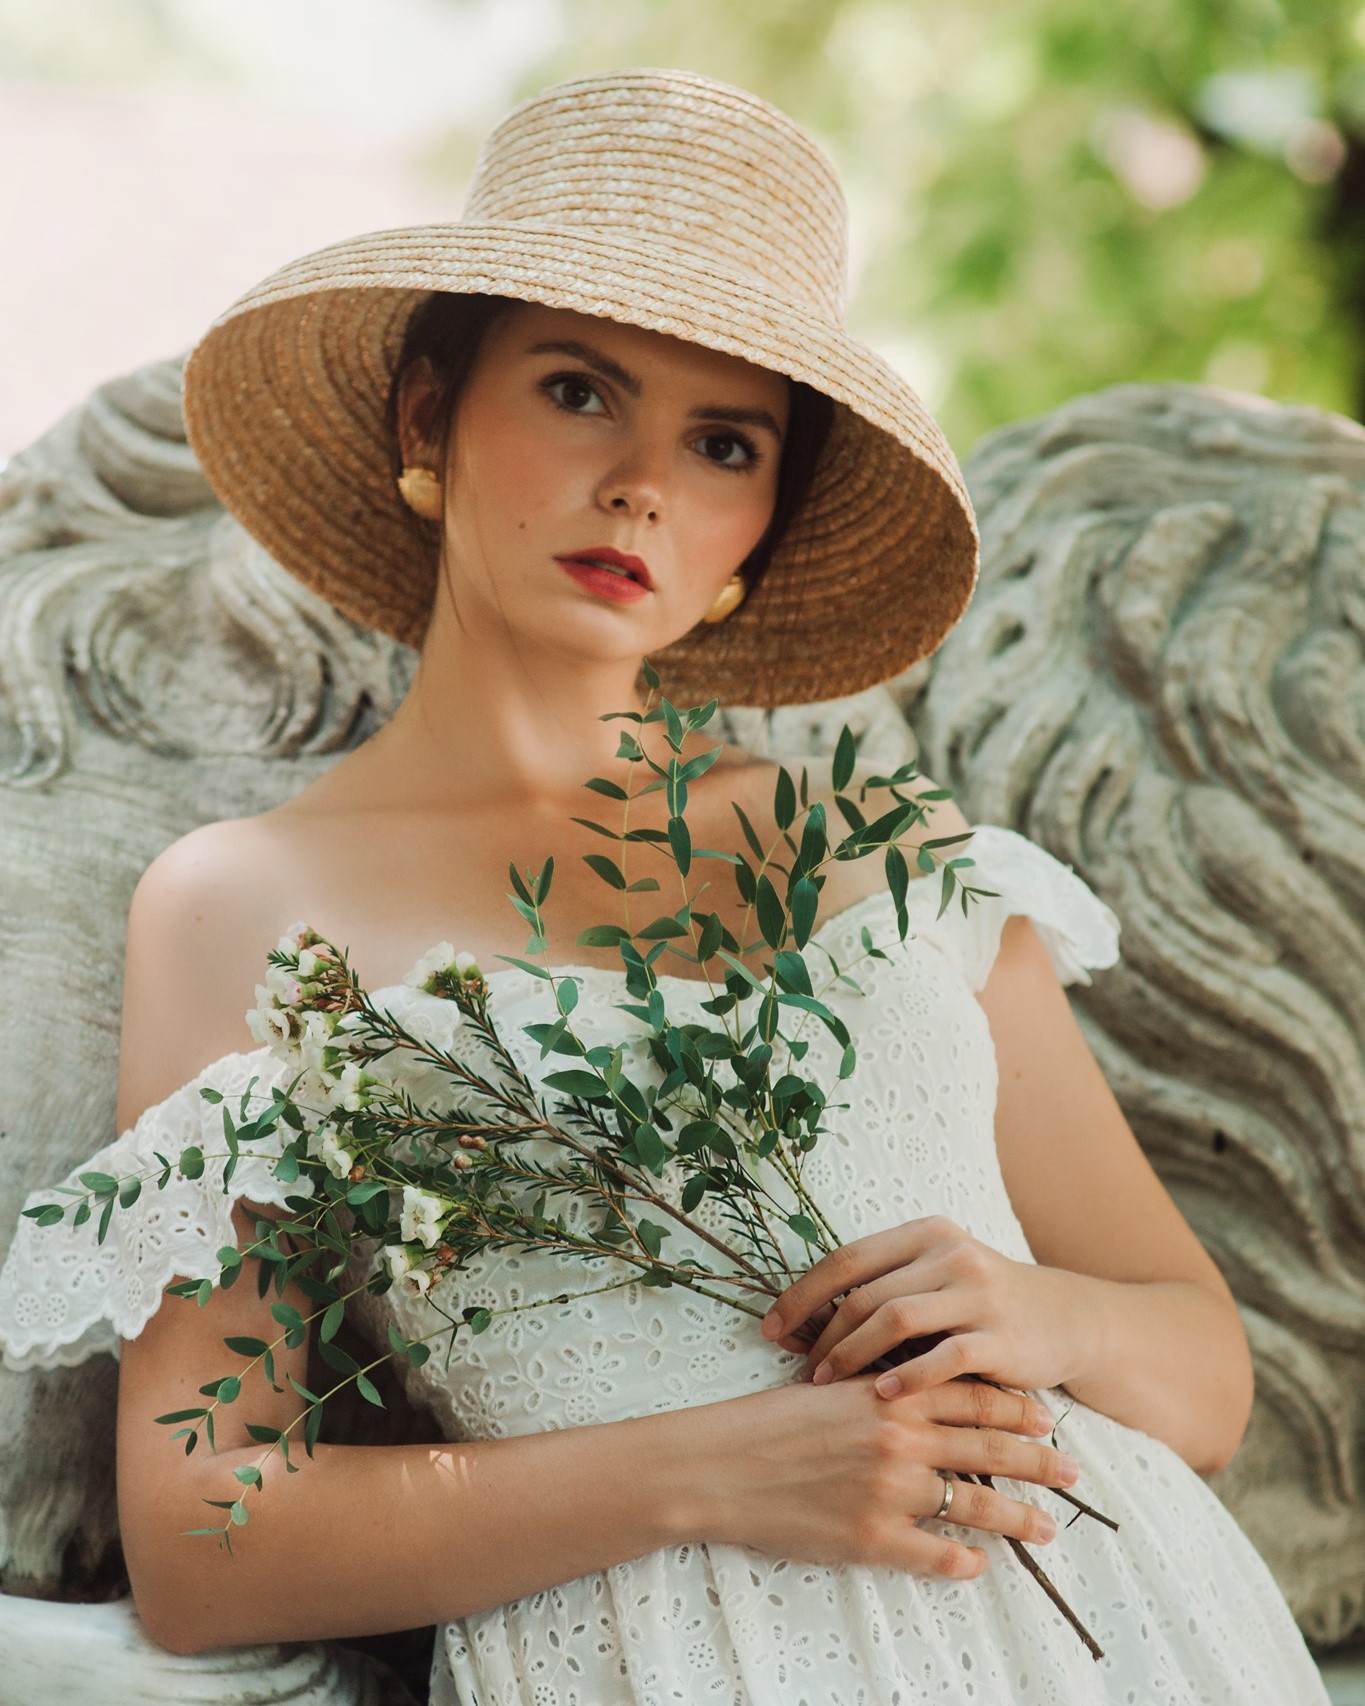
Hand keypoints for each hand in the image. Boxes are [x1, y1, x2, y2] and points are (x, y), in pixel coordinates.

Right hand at [699, 1374, 1078, 1576]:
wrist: (720, 1463)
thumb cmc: (770, 1420)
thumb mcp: (830, 1385)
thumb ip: (880, 1386)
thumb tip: (922, 1387)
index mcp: (890, 1394)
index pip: (971, 1396)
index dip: (1014, 1408)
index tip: (1046, 1417)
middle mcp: (899, 1438)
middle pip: (988, 1449)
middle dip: (1037, 1460)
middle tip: (1072, 1470)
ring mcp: (889, 1490)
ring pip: (975, 1506)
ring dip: (1018, 1518)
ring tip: (1048, 1528)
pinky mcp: (871, 1537)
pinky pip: (935, 1556)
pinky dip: (963, 1563)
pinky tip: (978, 1566)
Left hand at [759, 1216, 1079, 1398]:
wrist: (1066, 1320)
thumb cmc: (980, 1306)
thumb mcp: (935, 1280)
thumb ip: (880, 1291)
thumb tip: (801, 1325)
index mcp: (924, 1234)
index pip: (846, 1258)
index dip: (802, 1294)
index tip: (769, 1328)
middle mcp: (949, 1255)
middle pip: (865, 1292)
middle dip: (823, 1335)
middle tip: (799, 1371)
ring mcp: (977, 1294)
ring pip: (896, 1319)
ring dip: (852, 1355)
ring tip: (825, 1386)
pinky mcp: (1000, 1338)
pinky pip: (943, 1357)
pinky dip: (908, 1376)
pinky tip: (881, 1396)